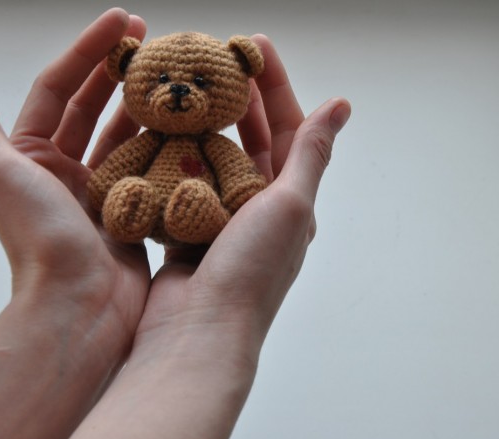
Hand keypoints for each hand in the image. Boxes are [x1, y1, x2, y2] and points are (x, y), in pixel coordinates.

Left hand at [0, 9, 152, 438]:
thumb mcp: (2, 174)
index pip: (61, 88)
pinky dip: (165, 143)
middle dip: (120, 69)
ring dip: (145, 103)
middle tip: (152, 38)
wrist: (80, 307)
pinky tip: (188, 123)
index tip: (123, 21)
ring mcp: (103, 190)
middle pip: (95, 106)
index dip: (88, 50)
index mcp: (32, 156)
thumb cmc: (40, 242)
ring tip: (174, 74)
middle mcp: (65, 171)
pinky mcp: (133, 210)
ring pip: (126, 134)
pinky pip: (150, 167)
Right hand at [58, 35, 350, 438]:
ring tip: (183, 86)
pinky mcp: (184, 230)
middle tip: (215, 58)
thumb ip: (311, 153)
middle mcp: (259, 210)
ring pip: (211, 157)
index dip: (276, 85)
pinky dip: (171, 155)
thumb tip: (342, 105)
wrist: (197, 332)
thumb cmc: (251, 270)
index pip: (290, 128)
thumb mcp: (291, 205)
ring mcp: (219, 220)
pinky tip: (157, 129)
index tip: (253, 45)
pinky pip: (179, 182)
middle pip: (251, 138)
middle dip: (237, 97)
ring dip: (200, 122)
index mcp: (291, 201)